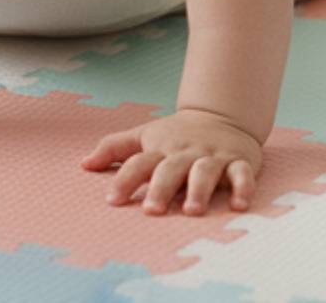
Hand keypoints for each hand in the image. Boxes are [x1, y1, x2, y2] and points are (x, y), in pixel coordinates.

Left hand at [80, 109, 262, 215]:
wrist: (221, 114)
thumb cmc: (176, 134)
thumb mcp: (144, 136)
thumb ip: (114, 148)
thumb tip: (83, 164)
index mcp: (161, 149)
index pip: (138, 163)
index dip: (124, 179)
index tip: (112, 200)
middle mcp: (185, 153)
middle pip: (170, 169)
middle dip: (161, 189)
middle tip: (152, 211)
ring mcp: (212, 156)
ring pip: (205, 172)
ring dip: (198, 190)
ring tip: (191, 211)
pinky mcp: (239, 162)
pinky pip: (242, 174)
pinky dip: (242, 188)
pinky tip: (239, 205)